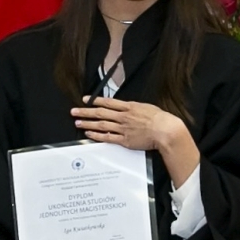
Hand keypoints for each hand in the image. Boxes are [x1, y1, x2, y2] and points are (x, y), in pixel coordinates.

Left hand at [71, 98, 196, 182]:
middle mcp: (123, 116)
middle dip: (85, 112)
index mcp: (129, 107)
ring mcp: (123, 128)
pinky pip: (108, 137)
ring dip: (88, 124)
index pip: (108, 102)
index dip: (95, 100)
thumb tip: (129, 108)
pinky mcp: (124, 140)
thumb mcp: (147, 108)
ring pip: (101, 125)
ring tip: (78, 123)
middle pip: (100, 113)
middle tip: (74, 111)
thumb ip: (135, 108)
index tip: (85, 99)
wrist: (165, 130)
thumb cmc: (160, 119)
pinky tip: (89, 134)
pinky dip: (97, 136)